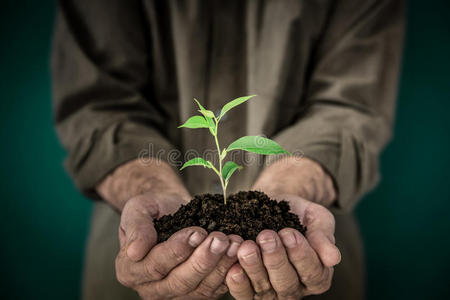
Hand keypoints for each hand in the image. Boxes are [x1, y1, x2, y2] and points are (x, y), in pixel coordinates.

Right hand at [115, 194, 243, 298]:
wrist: (172, 210)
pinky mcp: (196, 292)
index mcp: (129, 269)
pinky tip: (237, 252)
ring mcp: (175, 294)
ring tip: (233, 243)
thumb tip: (135, 251)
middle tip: (220, 239)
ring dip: (219, 266)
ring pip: (199, 288)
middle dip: (202, 260)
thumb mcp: (138, 209)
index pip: (154, 265)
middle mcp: (150, 288)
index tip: (197, 232)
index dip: (177, 250)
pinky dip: (227, 272)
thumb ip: (136, 228)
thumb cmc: (154, 209)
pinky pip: (213, 289)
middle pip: (179, 281)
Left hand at [225, 195, 340, 298]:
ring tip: (248, 247)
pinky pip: (244, 293)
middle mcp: (295, 288)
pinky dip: (238, 282)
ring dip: (254, 269)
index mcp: (317, 275)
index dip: (301, 255)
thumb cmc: (298, 214)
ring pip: (264, 290)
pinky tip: (233, 268)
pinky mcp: (249, 290)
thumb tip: (333, 257)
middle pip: (287, 284)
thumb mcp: (317, 219)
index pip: (313, 273)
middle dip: (276, 259)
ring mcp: (271, 292)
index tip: (289, 233)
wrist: (273, 204)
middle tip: (266, 236)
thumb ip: (323, 236)